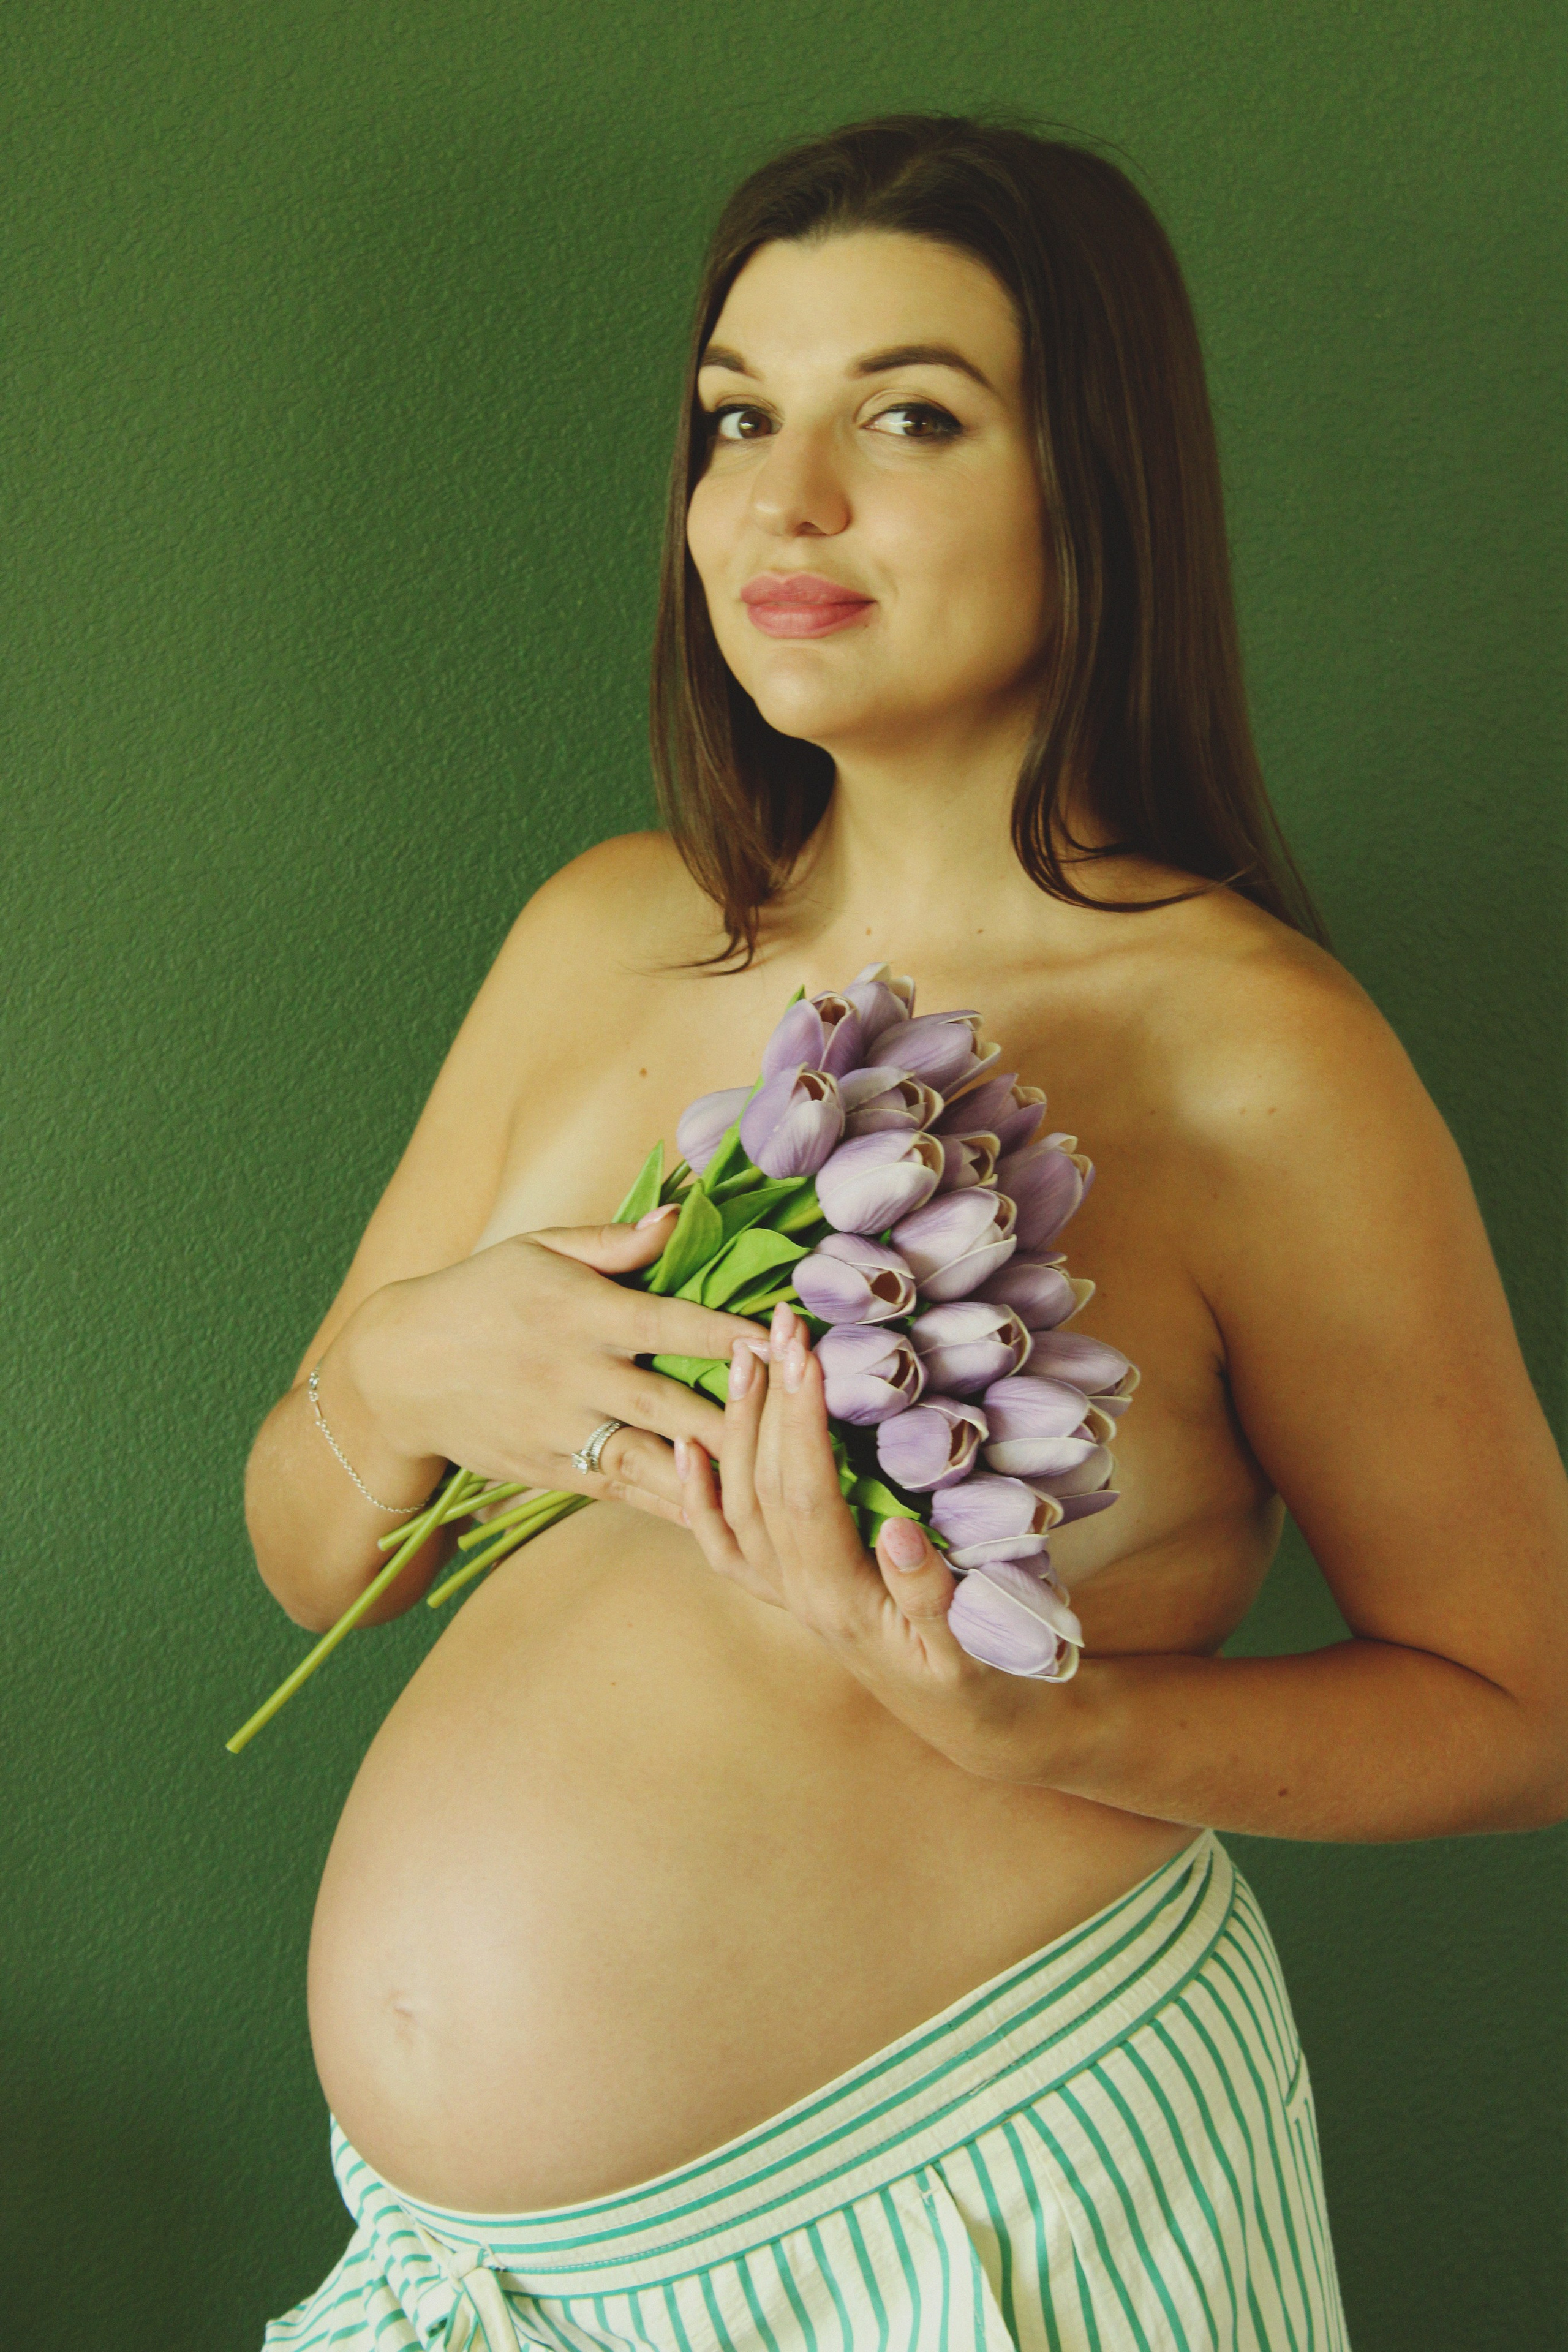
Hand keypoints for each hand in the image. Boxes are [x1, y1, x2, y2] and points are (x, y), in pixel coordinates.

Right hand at [333, 1206, 771, 1525]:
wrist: (397, 1369)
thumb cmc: (479, 1293)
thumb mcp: (539, 1249)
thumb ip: (615, 1242)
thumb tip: (681, 1217)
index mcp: (580, 1312)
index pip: (670, 1324)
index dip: (730, 1334)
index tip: (784, 1336)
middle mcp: (575, 1376)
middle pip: (672, 1404)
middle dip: (741, 1415)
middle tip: (803, 1422)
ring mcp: (562, 1431)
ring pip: (651, 1461)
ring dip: (714, 1474)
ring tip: (775, 1485)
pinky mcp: (550, 1471)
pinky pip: (621, 1490)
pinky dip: (670, 1501)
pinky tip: (721, 1512)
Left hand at [675, 1299, 1043, 1775]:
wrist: (973, 1727)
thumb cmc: (984, 1681)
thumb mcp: (972, 1650)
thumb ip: (933, 1595)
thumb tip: (899, 1530)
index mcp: (843, 1601)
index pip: (808, 1495)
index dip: (802, 1422)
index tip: (807, 1352)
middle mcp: (800, 1596)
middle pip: (765, 1488)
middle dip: (770, 1400)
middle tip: (780, 1324)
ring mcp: (787, 1594)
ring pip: (738, 1505)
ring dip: (737, 1427)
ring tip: (743, 1353)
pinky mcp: (788, 1593)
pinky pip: (725, 1544)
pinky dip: (699, 1494)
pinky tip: (690, 1445)